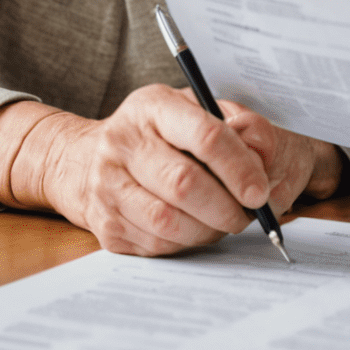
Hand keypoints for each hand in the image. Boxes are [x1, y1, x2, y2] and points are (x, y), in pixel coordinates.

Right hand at [0, 86, 344, 256]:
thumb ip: (235, 125)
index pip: (204, 134)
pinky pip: (157, 244)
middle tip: (250, 214)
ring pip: (170, 220)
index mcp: (152, 106)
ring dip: (210, 229)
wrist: (83, 160)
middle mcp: (123, 142)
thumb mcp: (192, 110)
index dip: (239, 166)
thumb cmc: (155, 133)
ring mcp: (107, 186)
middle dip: (227, 206)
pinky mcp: (105, 225)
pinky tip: (197, 229)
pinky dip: (187, 243)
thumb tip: (267, 158)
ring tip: (226, 221)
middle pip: (185, 184)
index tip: (261, 189)